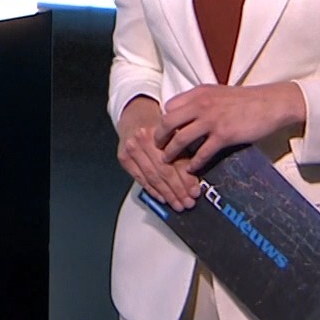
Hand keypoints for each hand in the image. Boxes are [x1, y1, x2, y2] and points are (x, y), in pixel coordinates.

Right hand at [116, 96, 200, 210]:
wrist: (135, 115)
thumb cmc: (157, 125)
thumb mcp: (174, 132)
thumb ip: (184, 152)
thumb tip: (194, 179)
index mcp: (159, 131)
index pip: (175, 161)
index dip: (186, 179)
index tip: (195, 192)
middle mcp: (143, 140)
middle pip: (163, 171)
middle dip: (177, 190)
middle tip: (187, 202)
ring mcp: (131, 149)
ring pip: (152, 177)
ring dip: (166, 194)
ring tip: (177, 204)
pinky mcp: (124, 158)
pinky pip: (140, 178)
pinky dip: (152, 190)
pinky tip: (162, 197)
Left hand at [154, 82, 306, 171]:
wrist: (272, 103)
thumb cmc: (246, 100)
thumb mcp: (218, 93)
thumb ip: (201, 101)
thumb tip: (185, 113)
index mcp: (199, 93)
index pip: (169, 106)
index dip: (164, 120)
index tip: (162, 131)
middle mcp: (201, 104)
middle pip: (168, 122)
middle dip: (159, 137)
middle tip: (157, 148)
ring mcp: (212, 120)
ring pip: (181, 138)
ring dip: (171, 152)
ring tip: (167, 161)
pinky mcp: (224, 135)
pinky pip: (202, 152)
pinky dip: (194, 163)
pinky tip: (191, 169)